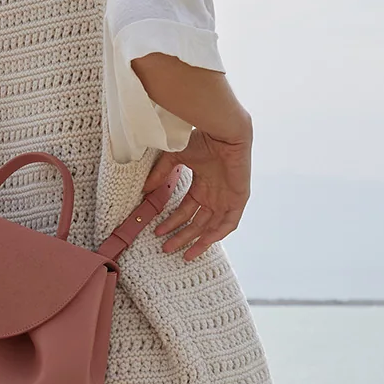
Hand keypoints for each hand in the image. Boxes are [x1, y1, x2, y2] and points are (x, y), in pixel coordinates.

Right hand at [146, 126, 250, 259]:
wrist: (223, 131)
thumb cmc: (202, 139)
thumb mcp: (176, 158)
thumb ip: (161, 174)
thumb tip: (145, 189)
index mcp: (202, 185)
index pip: (187, 210)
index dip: (173, 222)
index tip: (158, 231)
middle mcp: (214, 194)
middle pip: (198, 222)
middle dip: (182, 236)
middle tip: (167, 248)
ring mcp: (227, 197)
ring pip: (212, 226)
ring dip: (198, 240)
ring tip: (184, 252)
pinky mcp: (238, 198)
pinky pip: (230, 223)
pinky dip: (218, 233)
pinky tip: (205, 242)